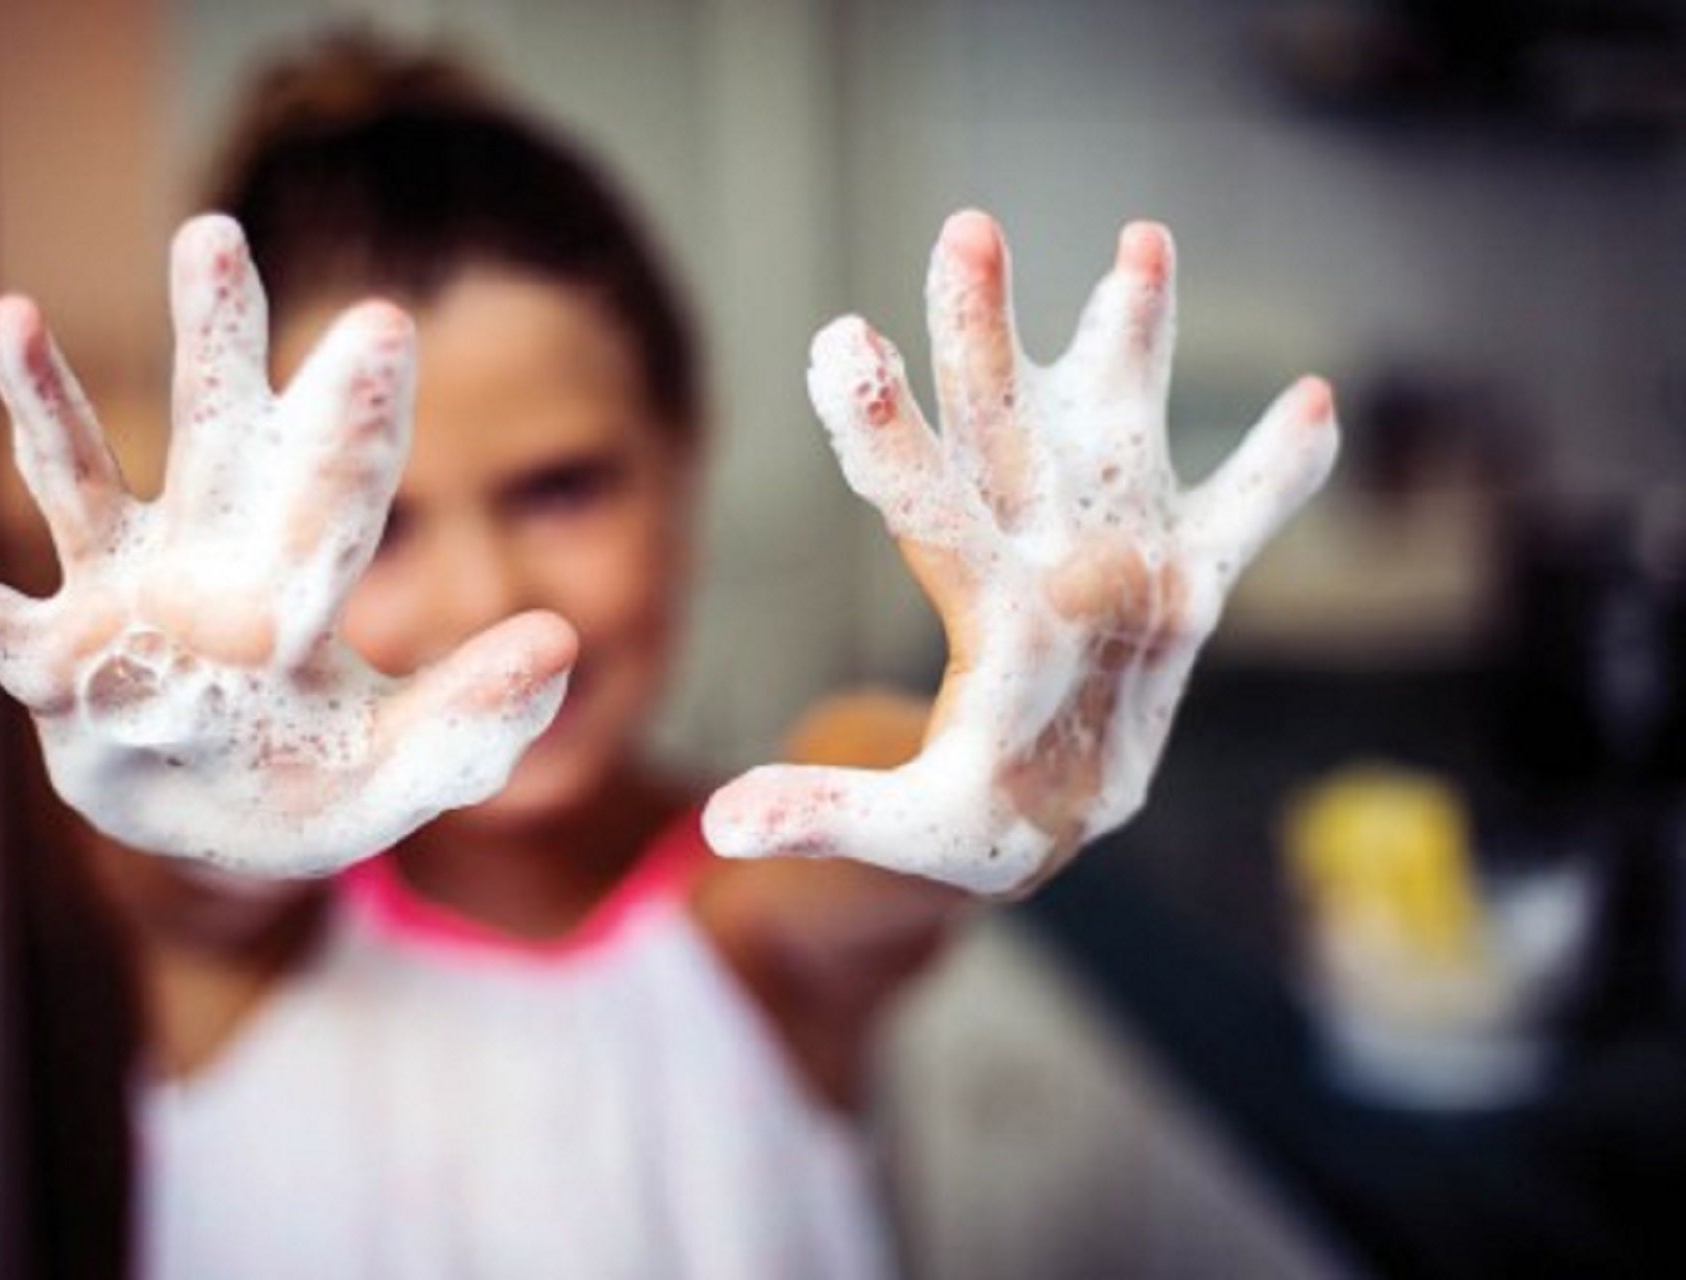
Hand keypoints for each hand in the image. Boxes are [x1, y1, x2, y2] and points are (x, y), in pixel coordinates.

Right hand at [0, 216, 575, 875]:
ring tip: (14, 315)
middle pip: (214, 439)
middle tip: (214, 236)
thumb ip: (477, 713)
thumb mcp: (409, 768)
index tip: (383, 324)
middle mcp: (212, 566)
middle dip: (215, 346)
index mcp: (305, 585)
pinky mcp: (55, 665)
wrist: (226, 834)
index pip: (340, 491)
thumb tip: (564, 639)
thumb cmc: (317, 786)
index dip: (357, 416)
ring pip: (84, 488)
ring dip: (46, 408)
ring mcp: (124, 603)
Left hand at [704, 211, 1338, 895]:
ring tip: (1142, 236)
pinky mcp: (1186, 595)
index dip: (886, 431)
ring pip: (1119, 433)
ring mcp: (1118, 563)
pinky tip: (1317, 403)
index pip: (926, 504)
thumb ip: (827, 813)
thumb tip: (722, 823)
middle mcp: (1042, 558)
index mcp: (982, 608)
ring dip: (1134, 342)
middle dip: (986, 335)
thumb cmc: (963, 827)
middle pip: (1005, 431)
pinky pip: (1240, 523)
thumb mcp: (900, 830)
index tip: (838, 341)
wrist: (1039, 827)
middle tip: (966, 230)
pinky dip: (1278, 476)